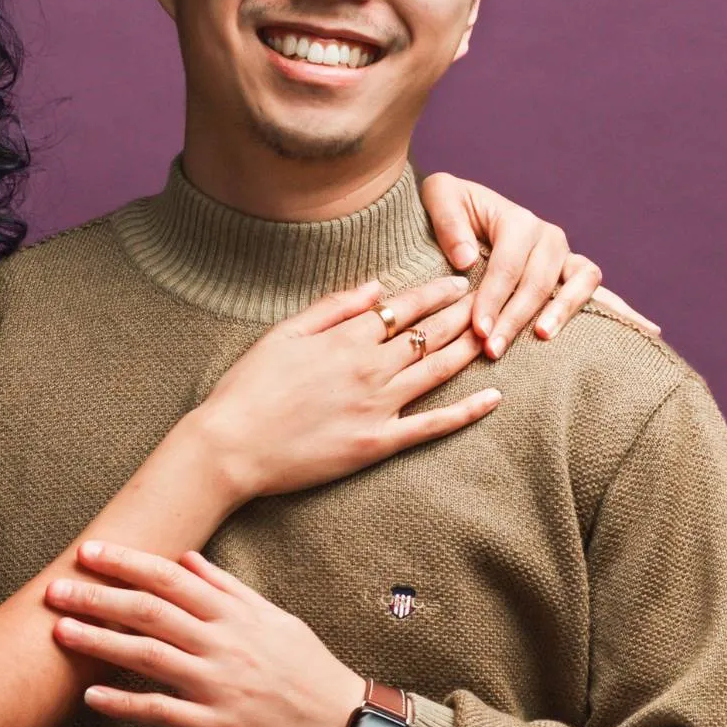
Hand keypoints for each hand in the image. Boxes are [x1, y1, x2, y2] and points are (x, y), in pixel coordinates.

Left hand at [48, 542, 363, 726]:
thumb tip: (188, 557)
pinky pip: (161, 710)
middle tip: (56, 587)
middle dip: (99, 597)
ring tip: (62, 632)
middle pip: (149, 612)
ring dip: (100, 642)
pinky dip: (124, 702)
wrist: (340, 721)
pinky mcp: (214, 724)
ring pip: (148, 656)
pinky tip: (92, 694)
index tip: (90, 551)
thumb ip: (227, 588)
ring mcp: (216, 684)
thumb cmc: (306, 667)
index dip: (126, 563)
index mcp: (233, 614)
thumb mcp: (273, 617)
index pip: (169, 578)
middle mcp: (221, 644)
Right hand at [184, 277, 499, 503]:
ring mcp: (377, 407)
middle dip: (463, 313)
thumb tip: (377, 287)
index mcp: (343, 338)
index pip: (402, 307)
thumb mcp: (283, 334)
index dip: (435, 292)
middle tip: (491, 298)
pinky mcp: (378, 443)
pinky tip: (493, 397)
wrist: (231, 446)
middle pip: (428, 334)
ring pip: (437, 371)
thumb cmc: (248, 388)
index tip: (458, 280)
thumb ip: (332, 307)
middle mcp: (367, 368)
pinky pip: (432, 426)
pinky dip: (466, 411)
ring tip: (495, 333)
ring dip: (469, 349)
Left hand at [419, 172, 661, 357]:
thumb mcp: (439, 196)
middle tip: (494, 350)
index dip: (493, 298)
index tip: (479, 331)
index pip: (508, 265)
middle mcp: (548, 237)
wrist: (463, 211)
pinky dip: (623, 310)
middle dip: (516, 318)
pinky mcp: (572, 274)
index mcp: (518, 219)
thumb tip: (466, 258)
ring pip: (580, 283)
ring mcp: (565, 256)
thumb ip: (448, 220)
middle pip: (539, 282)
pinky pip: (599, 291)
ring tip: (543, 339)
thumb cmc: (451, 206)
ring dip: (564, 313)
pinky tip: (648, 331)